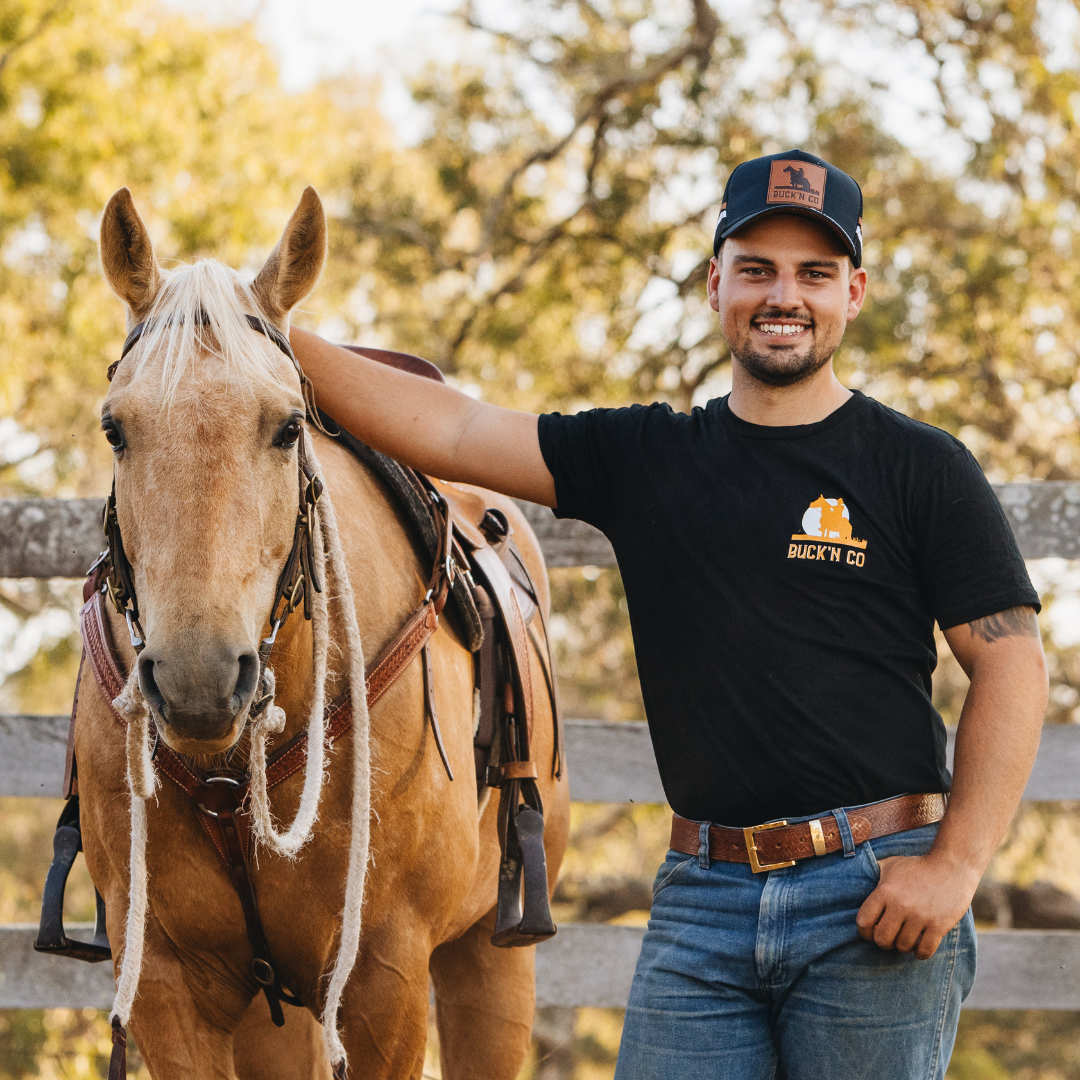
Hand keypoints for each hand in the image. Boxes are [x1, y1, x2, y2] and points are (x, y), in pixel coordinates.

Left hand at [856, 853, 979, 959]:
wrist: (951, 865)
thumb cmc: (917, 866)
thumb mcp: (891, 865)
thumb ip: (874, 874)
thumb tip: (858, 877)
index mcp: (884, 891)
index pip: (863, 922)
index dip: (865, 932)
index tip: (871, 932)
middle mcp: (900, 905)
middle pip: (882, 939)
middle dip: (884, 942)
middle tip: (890, 937)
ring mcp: (920, 916)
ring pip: (903, 946)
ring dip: (903, 946)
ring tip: (906, 939)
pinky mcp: (938, 925)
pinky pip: (924, 951)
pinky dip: (920, 953)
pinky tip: (920, 946)